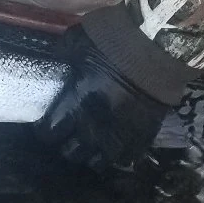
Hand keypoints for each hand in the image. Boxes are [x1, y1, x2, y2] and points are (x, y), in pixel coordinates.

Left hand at [36, 14, 188, 175]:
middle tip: (68, 134)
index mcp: (75, 102)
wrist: (156, 45)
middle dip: (67, 144)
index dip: (46, 130)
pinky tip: (114, 145)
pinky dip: (118, 155)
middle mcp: (95, 125)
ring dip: (92, 153)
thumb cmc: (112, 41)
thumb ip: (62, 57)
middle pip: (72, 152)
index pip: (50, 132)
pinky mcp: (144, 135)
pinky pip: (127, 157)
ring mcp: (121, 134)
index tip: (48, 124)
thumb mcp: (75, 42)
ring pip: (99, 161)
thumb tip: (55, 63)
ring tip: (91, 144)